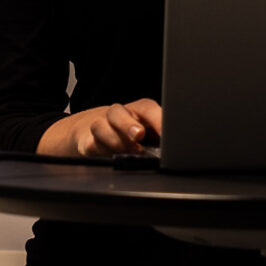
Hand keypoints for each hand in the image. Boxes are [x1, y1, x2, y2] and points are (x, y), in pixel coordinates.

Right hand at [39, 98, 162, 157]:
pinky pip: (90, 144)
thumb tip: (178, 147)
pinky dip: (100, 151)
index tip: (167, 133)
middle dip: (128, 124)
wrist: (90, 129)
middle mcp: (117, 115)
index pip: (147, 108)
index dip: (157, 119)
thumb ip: (161, 137)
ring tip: (130, 151)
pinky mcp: (87, 141)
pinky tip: (110, 156)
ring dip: (115, 140)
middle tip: (139, 135)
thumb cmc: (128, 131)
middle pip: (118, 113)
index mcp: (136, 111)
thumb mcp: (148, 131)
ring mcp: (100, 126)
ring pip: (100, 127)